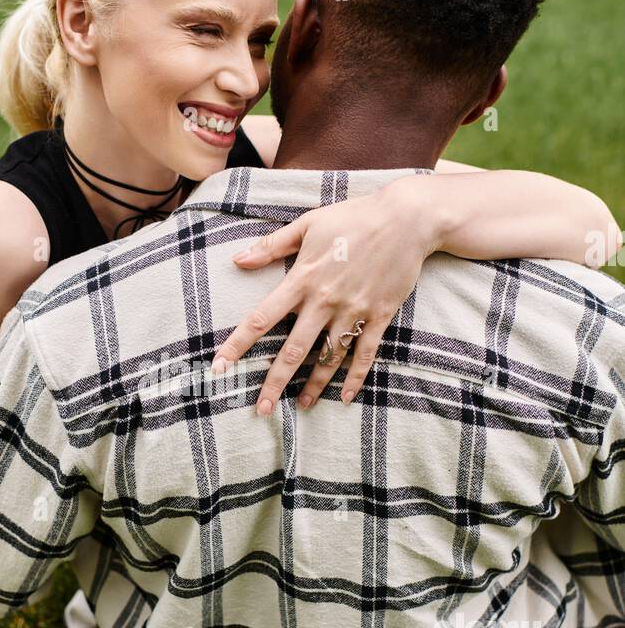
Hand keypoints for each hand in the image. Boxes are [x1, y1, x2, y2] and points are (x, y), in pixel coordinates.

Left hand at [211, 178, 435, 411]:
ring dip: (314, 385)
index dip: (237, 345)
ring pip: (328, 358)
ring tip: (301, 406)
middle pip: (293, 351)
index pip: (261, 318)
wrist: (407, 219)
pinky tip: (344, 397)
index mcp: (302, 279)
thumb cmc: (353, 218)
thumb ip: (271, 246)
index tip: (219, 368)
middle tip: (261, 410)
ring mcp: (354, 311)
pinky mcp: (379, 316)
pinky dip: (355, 378)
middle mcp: (324, 301)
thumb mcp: (307, 224)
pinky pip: (365, 354)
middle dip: (275, 383)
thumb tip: (237, 260)